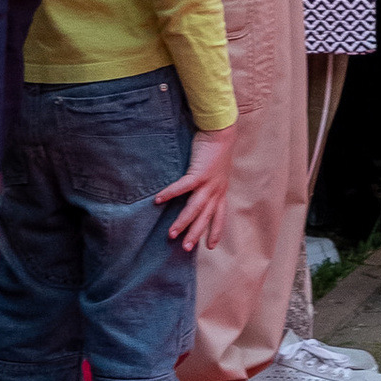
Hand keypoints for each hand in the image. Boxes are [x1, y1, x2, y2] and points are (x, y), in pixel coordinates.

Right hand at [156, 126, 235, 254]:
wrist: (221, 131)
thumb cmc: (215, 150)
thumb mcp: (216, 171)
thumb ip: (207, 183)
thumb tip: (196, 190)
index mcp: (220, 190)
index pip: (219, 215)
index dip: (215, 231)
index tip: (211, 246)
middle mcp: (216, 190)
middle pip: (205, 217)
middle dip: (195, 233)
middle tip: (185, 248)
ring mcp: (208, 183)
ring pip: (195, 208)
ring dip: (183, 222)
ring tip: (171, 234)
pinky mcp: (199, 173)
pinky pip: (183, 187)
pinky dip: (170, 194)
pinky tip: (158, 200)